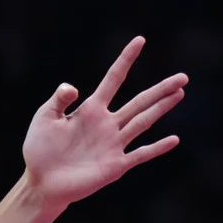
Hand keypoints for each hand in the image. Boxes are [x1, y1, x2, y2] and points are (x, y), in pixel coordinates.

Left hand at [22, 36, 185, 206]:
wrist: (41, 182)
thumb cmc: (40, 150)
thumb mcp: (44, 118)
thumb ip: (58, 100)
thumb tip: (72, 87)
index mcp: (91, 110)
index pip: (113, 79)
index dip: (126, 60)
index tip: (139, 41)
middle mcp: (107, 124)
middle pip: (139, 101)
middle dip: (161, 89)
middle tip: (183, 77)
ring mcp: (113, 144)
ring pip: (143, 122)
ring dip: (162, 108)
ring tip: (180, 93)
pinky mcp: (115, 165)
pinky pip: (140, 154)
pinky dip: (156, 148)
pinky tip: (173, 139)